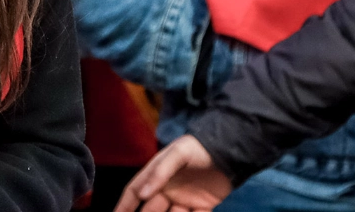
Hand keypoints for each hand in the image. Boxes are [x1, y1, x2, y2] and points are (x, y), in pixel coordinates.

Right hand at [115, 136, 231, 211]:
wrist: (230, 150)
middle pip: (150, 210)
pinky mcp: (202, 206)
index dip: (124, 206)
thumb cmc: (199, 147)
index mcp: (157, 176)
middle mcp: (168, 190)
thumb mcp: (178, 154)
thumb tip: (142, 194)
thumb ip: (160, 172)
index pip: (135, 193)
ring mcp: (185, 200)